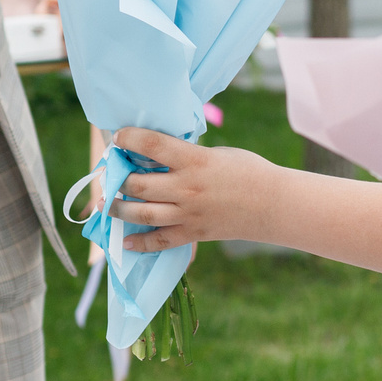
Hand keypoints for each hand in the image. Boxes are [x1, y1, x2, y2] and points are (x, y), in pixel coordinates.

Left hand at [104, 126, 279, 251]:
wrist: (274, 205)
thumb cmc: (248, 171)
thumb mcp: (217, 153)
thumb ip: (188, 156)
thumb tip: (158, 157)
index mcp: (195, 160)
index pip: (152, 145)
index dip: (129, 139)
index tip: (118, 137)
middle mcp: (187, 187)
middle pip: (138, 183)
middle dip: (117, 179)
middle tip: (108, 176)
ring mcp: (189, 213)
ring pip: (143, 213)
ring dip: (119, 210)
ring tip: (107, 206)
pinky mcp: (195, 233)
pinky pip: (161, 241)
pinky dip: (141, 243)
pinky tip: (126, 242)